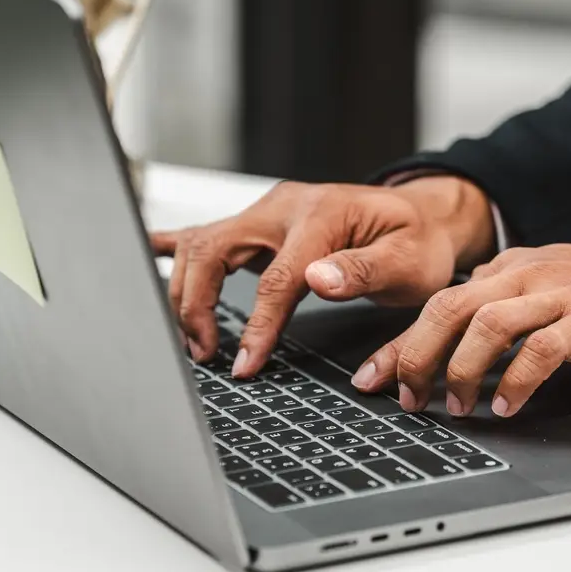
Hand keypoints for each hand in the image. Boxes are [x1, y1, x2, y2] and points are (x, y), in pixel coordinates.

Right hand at [149, 177, 496, 375]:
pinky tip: (148, 257)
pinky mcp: (260, 224)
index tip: (244, 364)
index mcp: (321, 215)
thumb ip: (363, 270)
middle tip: (203, 353)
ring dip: (187, 290)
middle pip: (214, 250)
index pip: (275, 277)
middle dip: (196, 304)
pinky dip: (175, 249)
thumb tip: (318, 278)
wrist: (422, 218)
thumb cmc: (419, 242)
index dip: (256, 325)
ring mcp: (268, 213)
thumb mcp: (409, 261)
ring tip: (194, 339)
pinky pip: (207, 234)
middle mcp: (285, 207)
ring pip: (202, 243)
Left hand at [353, 243, 570, 417]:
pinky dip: (515, 382)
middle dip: (415, 355)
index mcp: (514, 269)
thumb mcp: (554, 296)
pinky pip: (539, 350)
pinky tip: (507, 407)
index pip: (440, 302)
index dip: (399, 343)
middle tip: (405, 396)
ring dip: (459, 369)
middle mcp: (528, 273)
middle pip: (448, 307)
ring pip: (485, 324)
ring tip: (453, 406)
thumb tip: (460, 341)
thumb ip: (510, 310)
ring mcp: (559, 294)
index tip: (371, 379)